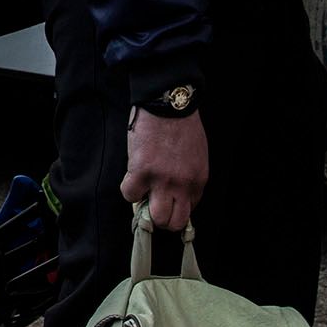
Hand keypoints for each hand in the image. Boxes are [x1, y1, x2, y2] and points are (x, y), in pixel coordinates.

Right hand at [121, 108, 209, 232]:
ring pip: (155, 217)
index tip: (166, 199)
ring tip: (142, 193)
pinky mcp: (142, 171)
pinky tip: (132, 173)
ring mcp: (162, 180)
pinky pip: (130, 194)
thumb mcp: (196, 155)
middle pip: (174, 222)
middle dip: (162, 218)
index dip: (174, 206)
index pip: (188, 210)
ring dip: (145, 210)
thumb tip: (176, 192)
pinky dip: (128, 187)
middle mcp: (183, 185)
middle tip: (152, 204)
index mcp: (198, 180)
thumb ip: (188, 176)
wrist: (169, 103)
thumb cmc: (182, 125)